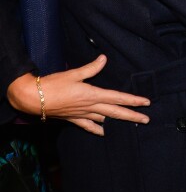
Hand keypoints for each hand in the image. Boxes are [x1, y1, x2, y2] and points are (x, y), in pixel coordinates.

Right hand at [6, 55, 149, 135]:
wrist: (33, 99)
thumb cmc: (53, 85)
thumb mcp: (73, 74)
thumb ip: (91, 68)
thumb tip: (104, 58)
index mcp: (92, 94)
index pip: (118, 98)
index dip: (133, 100)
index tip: (146, 103)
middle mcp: (90, 107)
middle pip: (116, 112)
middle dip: (132, 116)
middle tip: (147, 120)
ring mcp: (82, 114)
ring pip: (105, 120)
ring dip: (119, 122)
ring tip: (131, 125)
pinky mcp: (74, 119)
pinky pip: (89, 126)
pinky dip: (98, 129)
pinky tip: (104, 133)